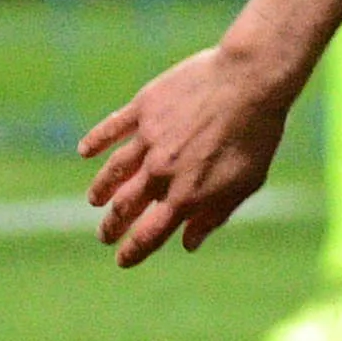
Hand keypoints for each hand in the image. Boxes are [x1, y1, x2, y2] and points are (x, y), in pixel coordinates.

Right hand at [82, 39, 297, 261]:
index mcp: (186, 195)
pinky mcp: (144, 108)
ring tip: (94, 200)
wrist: (250, 80)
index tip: (121, 260)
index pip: (149, 234)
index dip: (133, 251)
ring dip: (101, 189)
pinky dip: (96, 141)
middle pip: (126, 207)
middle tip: (104, 234)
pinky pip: (112, 128)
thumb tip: (189, 243)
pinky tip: (85, 151)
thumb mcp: (245, 184)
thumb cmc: (256, 135)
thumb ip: (214, 215)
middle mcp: (161, 172)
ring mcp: (149, 138)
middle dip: (112, 225)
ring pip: (114, 171)